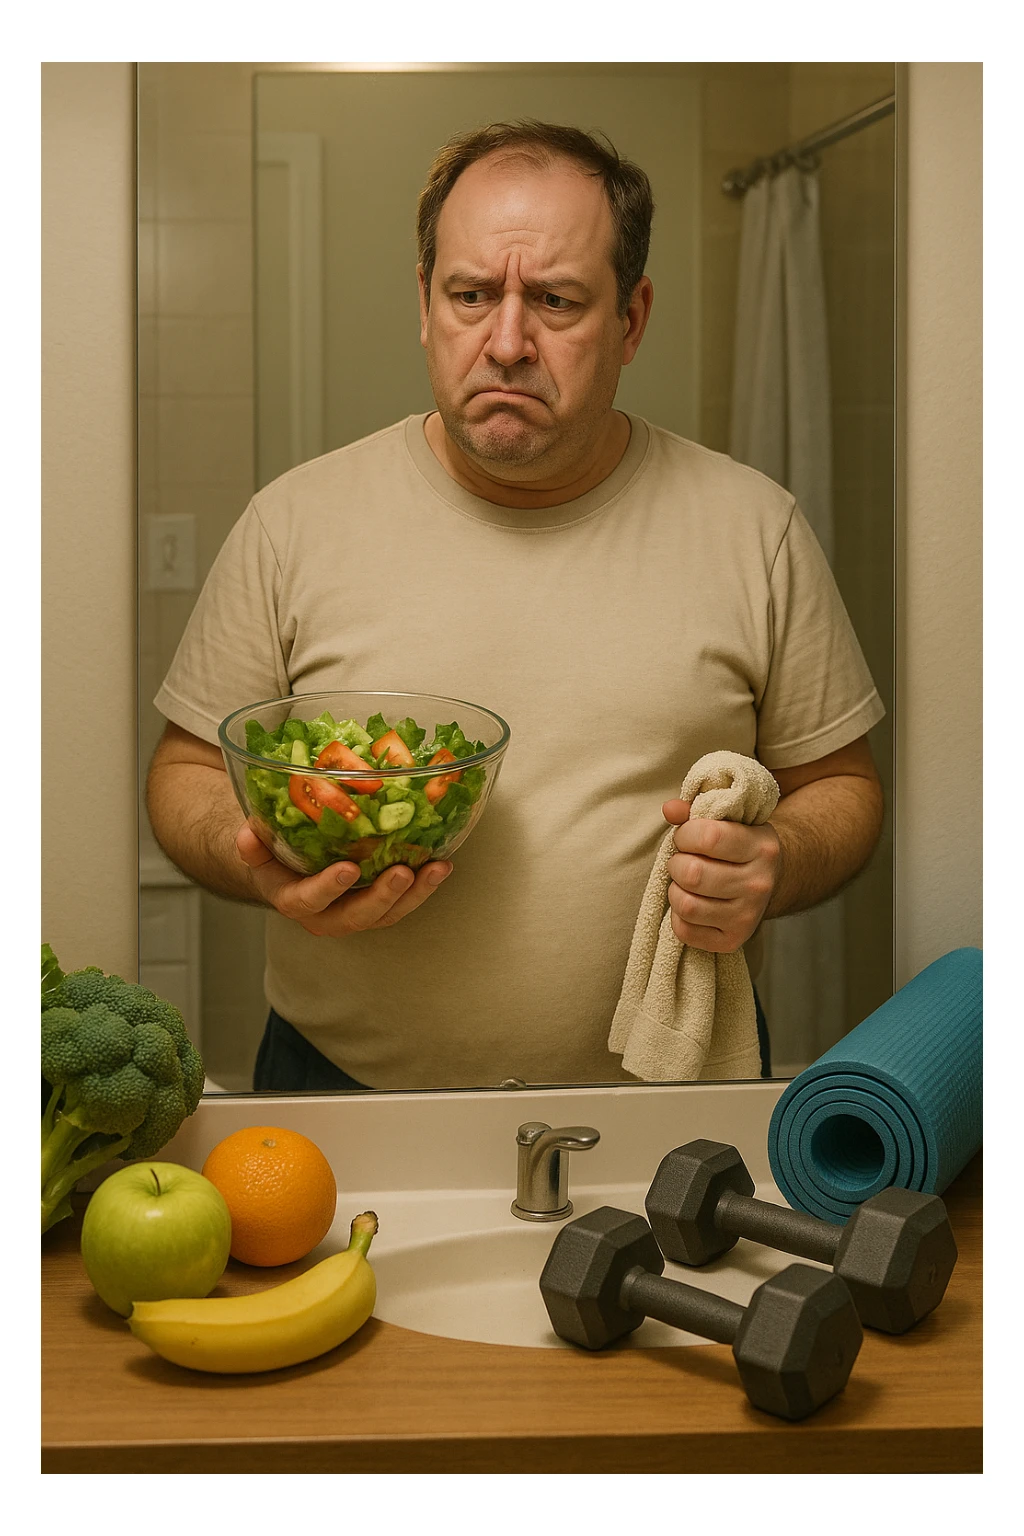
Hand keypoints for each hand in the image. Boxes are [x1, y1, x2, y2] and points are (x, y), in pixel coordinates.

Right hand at [235, 820, 452, 935]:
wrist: (288, 865)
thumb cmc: (275, 852)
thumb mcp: (257, 845)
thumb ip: (251, 843)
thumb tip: (247, 833)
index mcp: (294, 899)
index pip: (307, 901)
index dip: (326, 889)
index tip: (347, 870)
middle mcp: (326, 914)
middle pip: (356, 917)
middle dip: (382, 897)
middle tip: (402, 874)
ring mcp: (356, 911)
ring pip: (387, 914)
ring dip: (415, 894)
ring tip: (436, 869)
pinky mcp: (379, 903)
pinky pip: (403, 901)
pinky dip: (424, 885)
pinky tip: (442, 864)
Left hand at [661, 799, 780, 953]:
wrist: (771, 881)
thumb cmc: (738, 845)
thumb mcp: (726, 822)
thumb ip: (695, 811)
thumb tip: (669, 809)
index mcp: (762, 847)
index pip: (708, 837)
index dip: (685, 835)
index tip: (686, 837)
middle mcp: (759, 884)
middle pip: (692, 874)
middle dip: (677, 863)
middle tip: (683, 861)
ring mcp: (748, 916)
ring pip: (686, 905)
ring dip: (676, 891)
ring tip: (686, 883)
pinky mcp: (734, 940)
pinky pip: (685, 931)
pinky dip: (678, 917)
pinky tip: (693, 902)